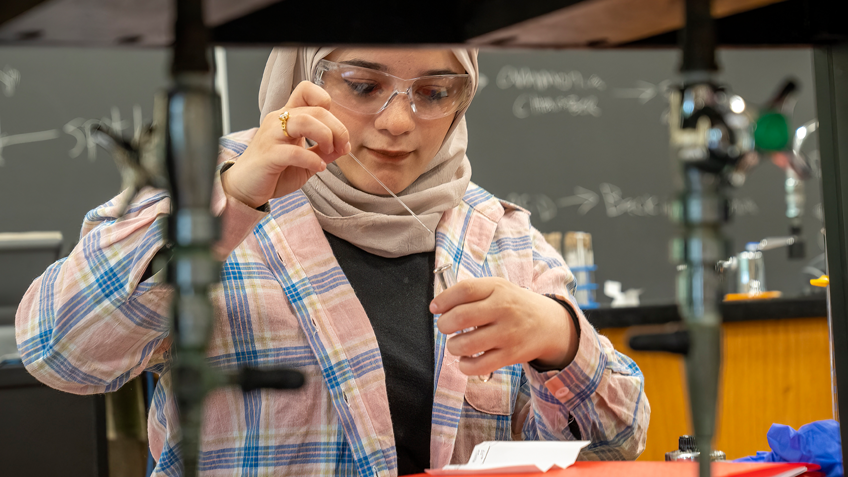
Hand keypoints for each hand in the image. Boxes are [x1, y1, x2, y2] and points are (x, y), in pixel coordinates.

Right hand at [221, 81, 350, 207]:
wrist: (245, 188)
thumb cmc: (274, 172)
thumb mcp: (306, 161)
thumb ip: (324, 152)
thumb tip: (346, 145)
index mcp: (287, 117)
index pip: (307, 90)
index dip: (326, 102)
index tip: (335, 128)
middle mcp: (278, 120)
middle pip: (316, 110)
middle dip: (337, 128)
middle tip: (341, 147)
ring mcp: (271, 136)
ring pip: (305, 121)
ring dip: (325, 136)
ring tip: (329, 152)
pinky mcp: (268, 155)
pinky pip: (294, 151)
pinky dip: (312, 159)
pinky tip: (318, 167)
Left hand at [431, 277, 578, 376]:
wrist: (549, 324)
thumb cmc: (514, 305)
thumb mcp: (498, 288)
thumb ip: (471, 293)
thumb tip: (438, 306)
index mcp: (498, 288)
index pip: (464, 290)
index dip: (444, 299)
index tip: (435, 308)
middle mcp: (503, 309)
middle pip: (461, 317)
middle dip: (444, 324)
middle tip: (446, 327)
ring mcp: (508, 334)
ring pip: (466, 344)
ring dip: (453, 346)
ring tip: (456, 344)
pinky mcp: (510, 355)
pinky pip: (478, 366)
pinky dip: (465, 365)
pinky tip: (466, 359)